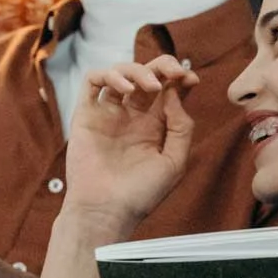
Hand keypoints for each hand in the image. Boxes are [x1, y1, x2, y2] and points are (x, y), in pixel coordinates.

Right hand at [63, 55, 200, 231]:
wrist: (105, 212)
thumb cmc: (140, 194)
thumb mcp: (174, 163)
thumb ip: (181, 127)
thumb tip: (174, 94)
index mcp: (154, 126)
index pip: (169, 90)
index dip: (180, 78)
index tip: (191, 79)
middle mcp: (132, 116)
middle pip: (148, 75)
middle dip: (164, 65)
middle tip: (174, 71)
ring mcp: (108, 113)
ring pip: (121, 72)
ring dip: (139, 70)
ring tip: (150, 86)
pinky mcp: (86, 114)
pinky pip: (93, 81)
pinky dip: (109, 75)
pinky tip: (126, 90)